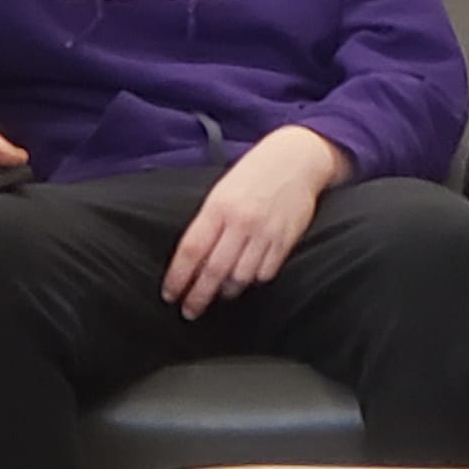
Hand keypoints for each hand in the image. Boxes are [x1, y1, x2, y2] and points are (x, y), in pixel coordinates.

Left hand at [163, 126, 352, 319]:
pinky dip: (253, 280)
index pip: (191, 250)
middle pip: (213, 270)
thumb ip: (208, 222)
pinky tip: (246, 278)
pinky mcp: (286, 239)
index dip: (178, 277)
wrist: (297, 158)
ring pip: (240, 276)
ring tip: (220, 293)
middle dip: (198, 296)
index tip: (171, 294)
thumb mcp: (222, 190)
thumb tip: (192, 259)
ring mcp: (265, 232)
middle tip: (190, 310)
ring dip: (226, 290)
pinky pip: (265, 272)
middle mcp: (241, 221)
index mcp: (219, 206)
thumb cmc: (256, 172)